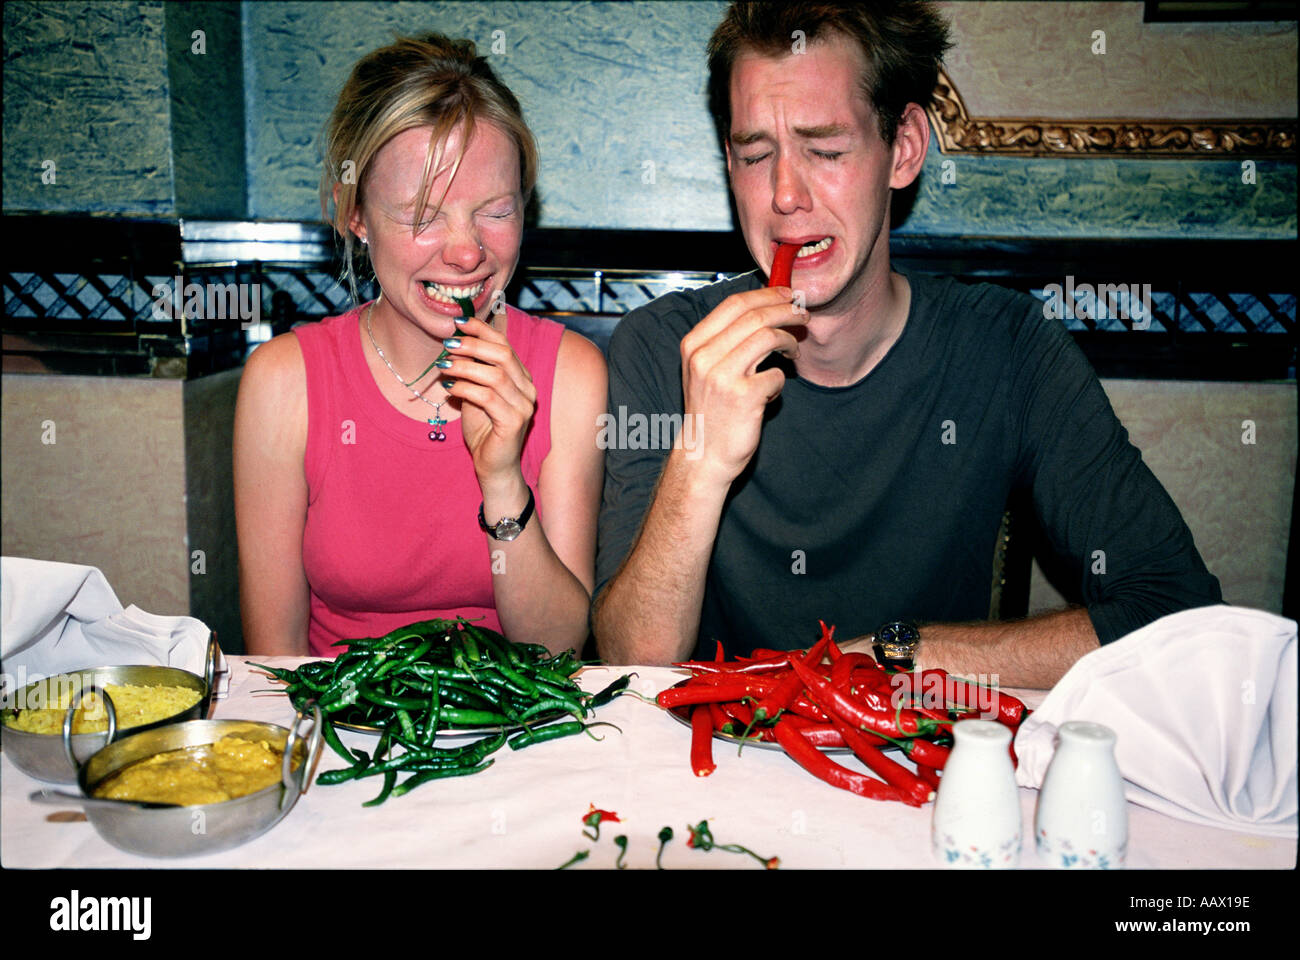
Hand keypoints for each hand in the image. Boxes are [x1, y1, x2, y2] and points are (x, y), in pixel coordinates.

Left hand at [438, 311, 537, 486]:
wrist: (493, 466)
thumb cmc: (484, 430)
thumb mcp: (475, 394)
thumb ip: (471, 373)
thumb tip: (452, 346)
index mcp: (521, 379)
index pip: (505, 345)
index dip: (483, 330)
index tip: (459, 322)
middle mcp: (527, 389)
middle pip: (502, 355)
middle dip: (473, 345)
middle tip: (448, 344)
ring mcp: (523, 406)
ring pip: (494, 375)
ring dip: (464, 367)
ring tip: (443, 366)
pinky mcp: (513, 422)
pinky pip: (487, 398)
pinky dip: (465, 389)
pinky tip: (449, 389)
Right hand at [679, 286, 806, 485]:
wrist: (703, 455)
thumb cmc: (710, 411)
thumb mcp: (703, 370)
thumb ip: (725, 341)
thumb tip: (764, 311)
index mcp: (693, 345)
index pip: (733, 304)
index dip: (766, 295)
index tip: (786, 295)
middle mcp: (704, 357)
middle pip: (754, 317)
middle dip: (785, 311)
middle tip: (802, 316)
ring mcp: (722, 377)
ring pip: (768, 337)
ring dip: (788, 340)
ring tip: (794, 351)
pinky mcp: (743, 397)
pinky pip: (776, 374)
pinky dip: (780, 380)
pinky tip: (773, 390)